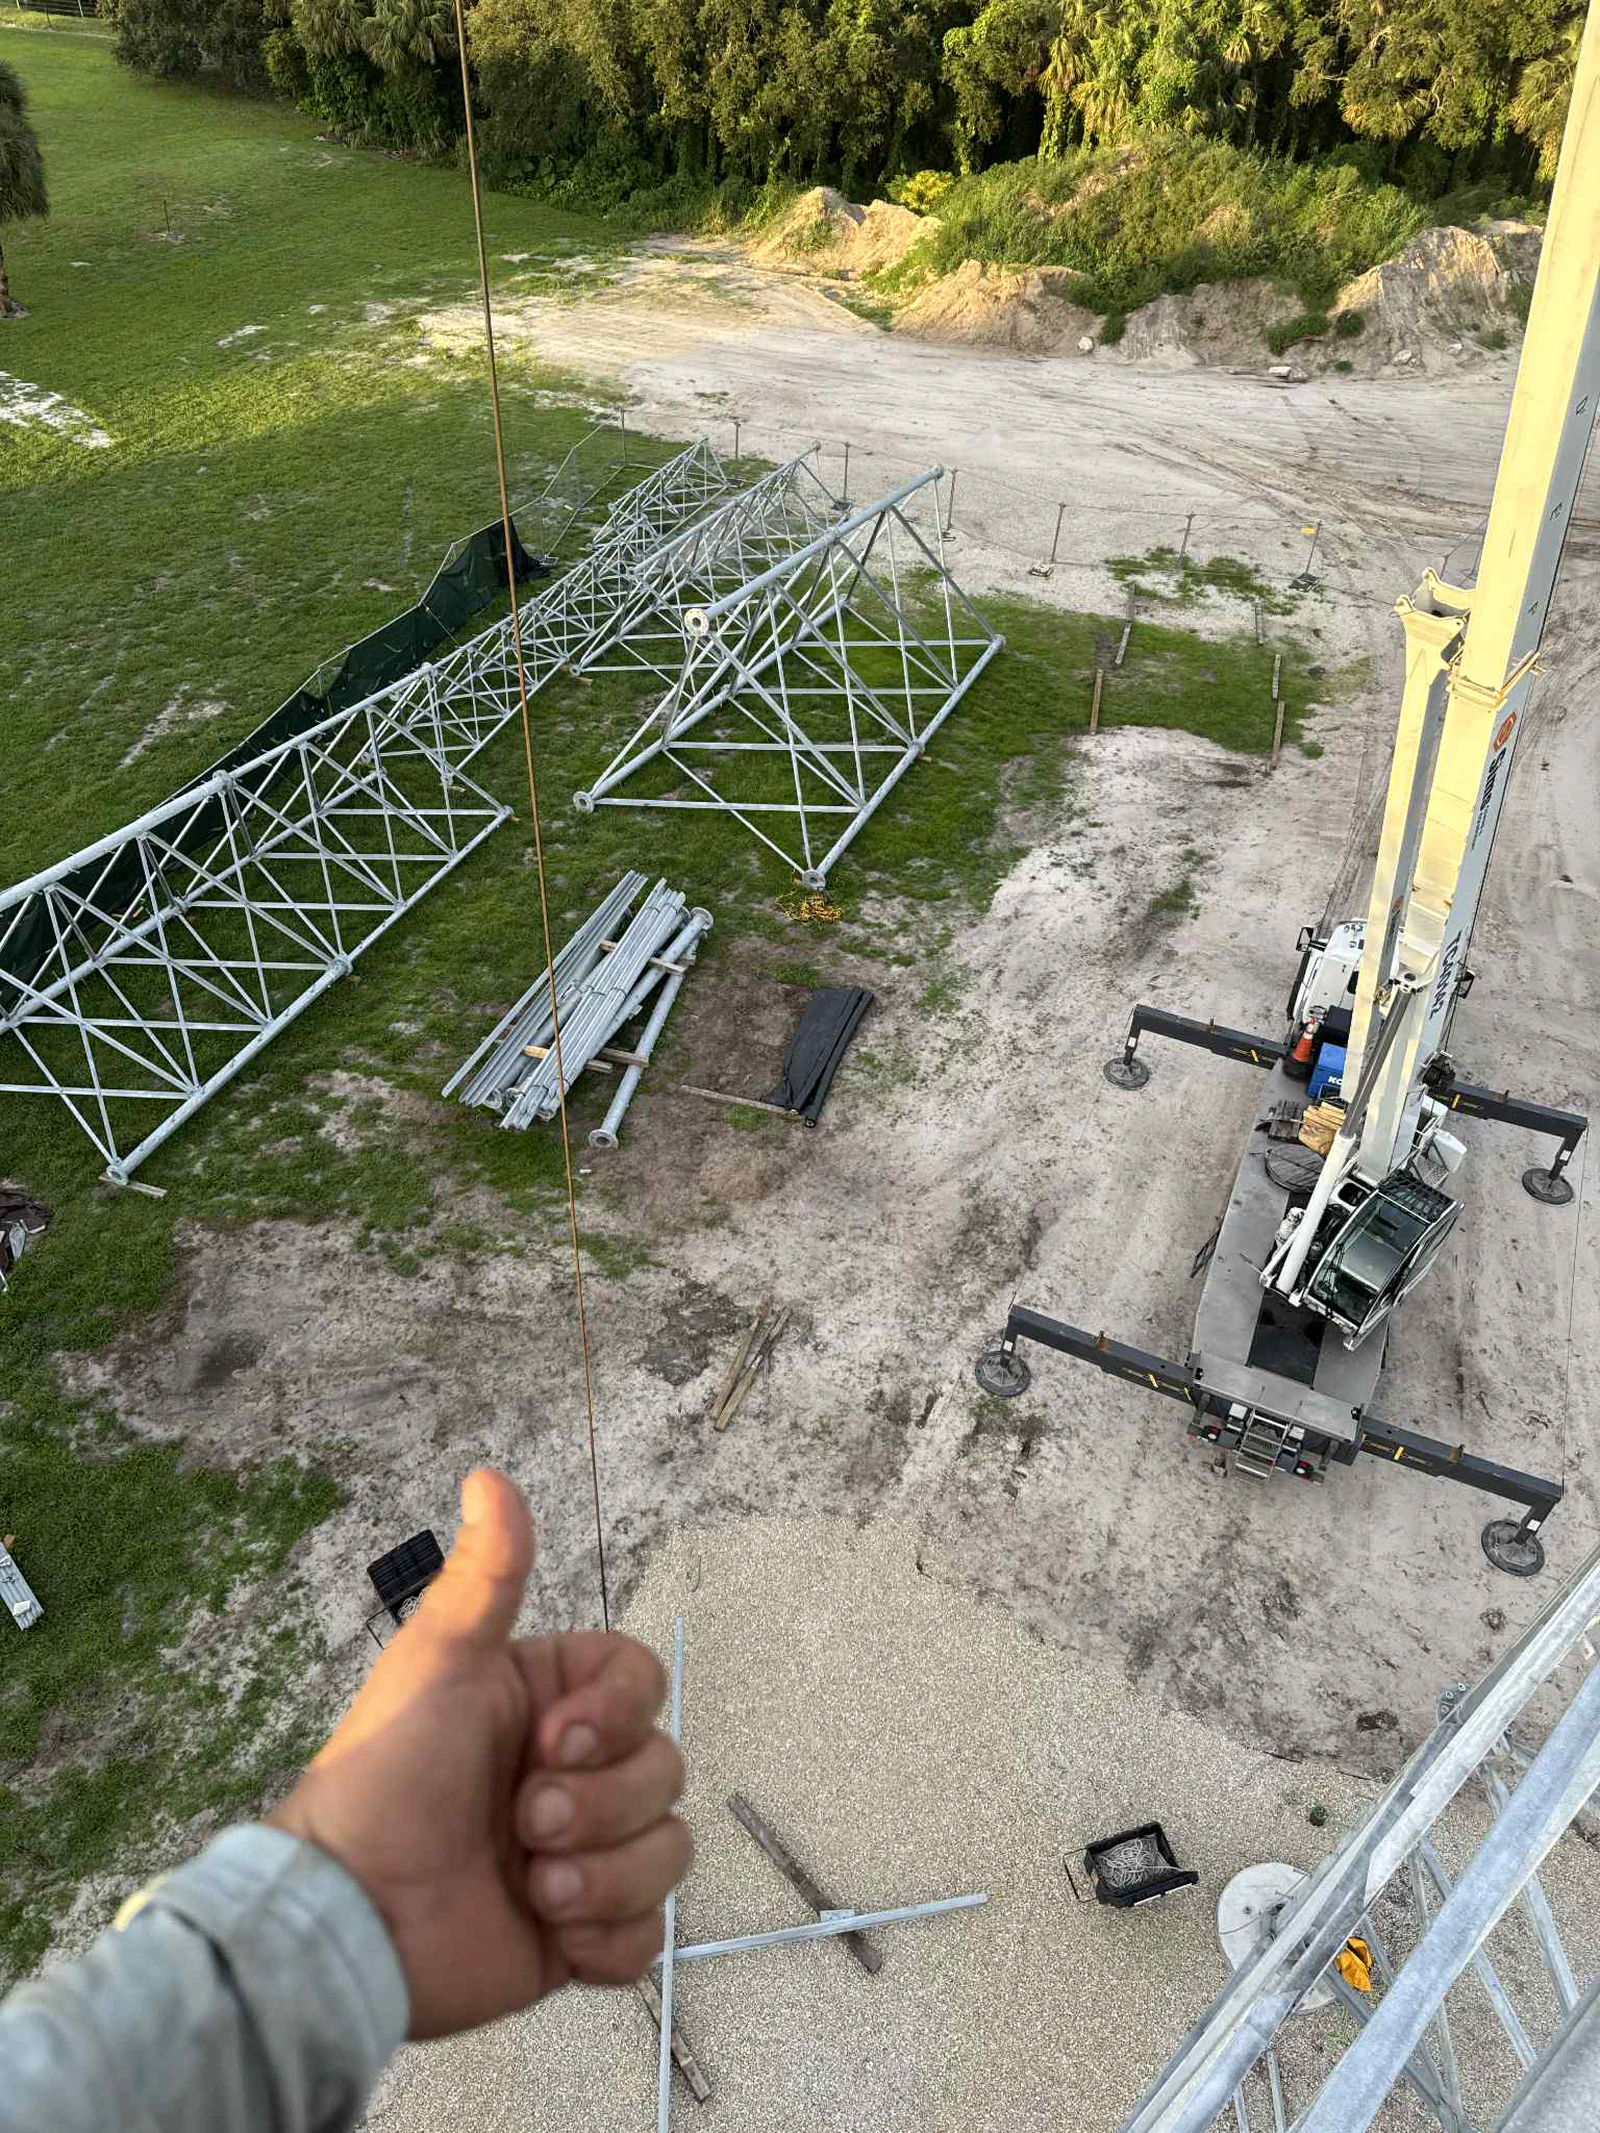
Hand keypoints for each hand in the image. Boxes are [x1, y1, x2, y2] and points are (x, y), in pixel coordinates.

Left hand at [268, 1468, 689, 2038]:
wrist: (349, 1922)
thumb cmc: (388, 1778)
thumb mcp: (437, 1663)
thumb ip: (485, 1576)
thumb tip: (487, 1474)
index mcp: (550, 1704)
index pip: (645, 1685)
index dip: (618, 1715)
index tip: (558, 1739)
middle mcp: (574, 1775)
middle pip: (665, 1769)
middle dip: (601, 1806)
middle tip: (525, 1825)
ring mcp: (583, 1858)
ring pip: (667, 1850)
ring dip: (606, 1875)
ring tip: (534, 1888)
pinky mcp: (580, 1937)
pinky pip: (647, 1937)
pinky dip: (608, 1940)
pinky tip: (552, 1935)